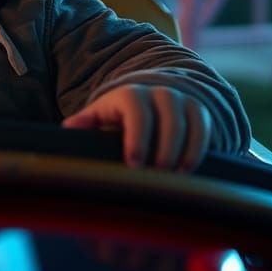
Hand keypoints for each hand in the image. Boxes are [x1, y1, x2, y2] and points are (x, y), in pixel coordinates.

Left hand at [62, 84, 210, 171]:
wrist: (152, 98)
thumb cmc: (120, 115)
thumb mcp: (101, 115)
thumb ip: (86, 122)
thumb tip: (68, 128)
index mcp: (130, 95)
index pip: (136, 110)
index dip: (136, 137)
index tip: (134, 163)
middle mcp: (158, 93)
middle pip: (168, 119)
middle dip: (163, 149)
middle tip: (156, 175)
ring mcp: (181, 100)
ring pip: (188, 124)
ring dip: (182, 152)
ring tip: (171, 176)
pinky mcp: (198, 111)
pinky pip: (203, 129)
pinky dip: (197, 150)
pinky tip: (186, 170)